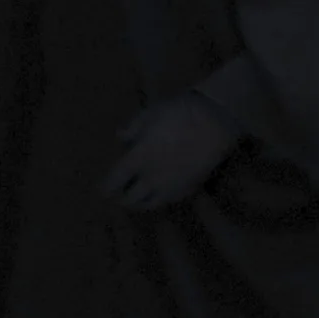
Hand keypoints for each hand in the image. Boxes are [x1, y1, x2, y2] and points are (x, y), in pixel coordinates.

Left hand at [101, 93, 240, 210]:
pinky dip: (161, 200)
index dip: (106, 188)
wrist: (215, 122)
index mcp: (138, 159)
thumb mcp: (149, 113)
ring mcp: (172, 186)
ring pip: (151, 204)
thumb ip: (132, 128)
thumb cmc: (179, 113)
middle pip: (131, 199)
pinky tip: (159, 194)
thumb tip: (121, 137)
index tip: (103, 191)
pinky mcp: (190, 188)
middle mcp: (152, 178)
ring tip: (137, 200)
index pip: (115, 181)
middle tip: (118, 197)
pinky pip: (170, 200)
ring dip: (141, 203)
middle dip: (122, 199)